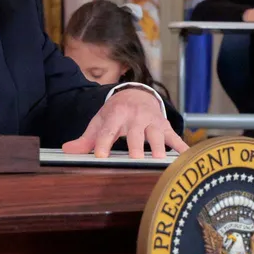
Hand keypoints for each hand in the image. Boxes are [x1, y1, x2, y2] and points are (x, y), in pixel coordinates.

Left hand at [62, 88, 187, 158]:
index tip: (100, 155)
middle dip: (136, 145)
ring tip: (160, 160)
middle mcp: (136, 117)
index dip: (103, 142)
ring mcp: (152, 121)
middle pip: (135, 133)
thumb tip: (67, 150)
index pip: (108, 131)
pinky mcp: (164, 126)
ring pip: (156, 134)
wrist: (137, 94)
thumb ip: (86, 139)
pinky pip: (174, 137)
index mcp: (117, 115)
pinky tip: (186, 156)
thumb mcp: (100, 121)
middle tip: (136, 159)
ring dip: (159, 146)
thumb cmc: (116, 113)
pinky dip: (181, 146)